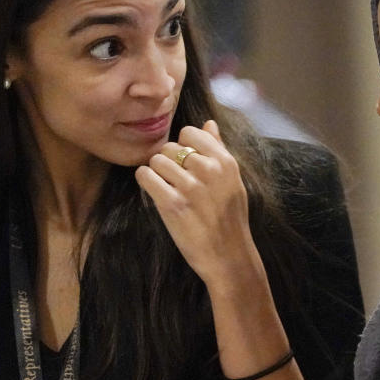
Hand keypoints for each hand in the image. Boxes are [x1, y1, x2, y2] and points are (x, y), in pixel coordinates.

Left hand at [135, 120, 259, 285]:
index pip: (191, 133)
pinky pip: (146, 176)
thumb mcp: (233, 181)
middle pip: (171, 147)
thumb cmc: (230, 219)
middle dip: (168, 161)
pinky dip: (146, 181)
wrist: (227, 256)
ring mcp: (190, 187)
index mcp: (225, 162)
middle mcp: (208, 170)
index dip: (183, 146)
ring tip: (167, 188)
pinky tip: (156, 192)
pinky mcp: (171, 203)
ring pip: (156, 160)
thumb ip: (219, 150)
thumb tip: (208, 124)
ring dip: (157, 173)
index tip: (185, 163)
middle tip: (175, 181)